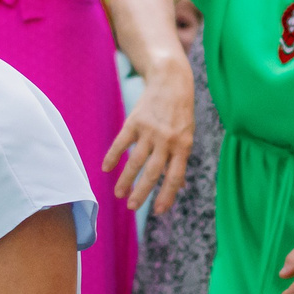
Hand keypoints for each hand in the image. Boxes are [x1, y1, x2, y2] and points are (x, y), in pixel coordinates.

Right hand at [102, 63, 194, 213]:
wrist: (171, 81)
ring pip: (136, 161)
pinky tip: (106, 169)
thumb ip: (180, 160)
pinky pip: (122, 143)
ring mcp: (150, 130)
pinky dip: (113, 156)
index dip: (167, 195)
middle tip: (132, 208)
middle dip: (142, 192)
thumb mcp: (187, 135)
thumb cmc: (180, 113)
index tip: (158, 211)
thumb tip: (181, 187)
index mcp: (183, 146)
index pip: (175, 176)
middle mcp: (167, 140)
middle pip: (153, 172)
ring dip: (126, 180)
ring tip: (118, 194)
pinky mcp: (135, 121)